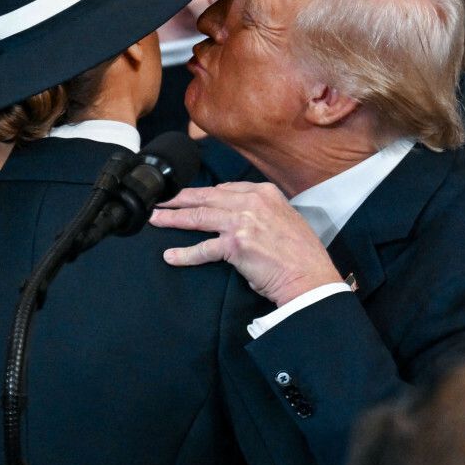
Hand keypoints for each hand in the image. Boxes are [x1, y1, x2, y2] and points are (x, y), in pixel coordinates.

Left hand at [149, 182, 341, 306]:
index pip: (225, 188)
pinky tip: (170, 256)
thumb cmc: (301, 254)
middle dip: (179, 199)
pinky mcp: (235, 245)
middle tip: (160, 200)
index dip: (202, 193)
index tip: (188, 196)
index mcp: (265, 193)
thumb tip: (241, 216)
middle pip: (206, 197)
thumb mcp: (285, 218)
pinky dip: (184, 254)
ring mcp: (241, 222)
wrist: (309, 276)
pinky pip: (203, 249)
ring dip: (173, 218)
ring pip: (199, 217)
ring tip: (155, 219)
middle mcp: (252, 202)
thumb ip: (262, 211)